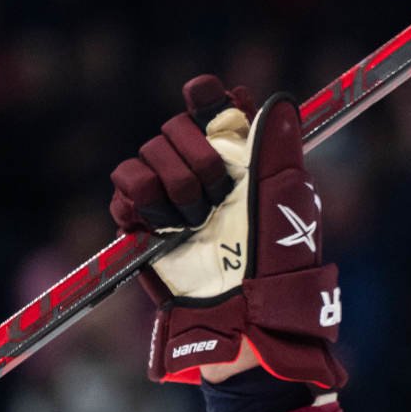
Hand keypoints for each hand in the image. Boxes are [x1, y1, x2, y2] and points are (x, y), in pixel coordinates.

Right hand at [109, 76, 345, 388]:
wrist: (241, 312)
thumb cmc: (277, 261)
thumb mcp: (287, 201)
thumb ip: (277, 148)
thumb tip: (277, 101)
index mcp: (239, 155)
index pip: (210, 103)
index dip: (206, 99)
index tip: (211, 106)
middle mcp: (201, 168)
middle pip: (174, 125)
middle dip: (195, 157)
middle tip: (217, 195)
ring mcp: (169, 194)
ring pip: (146, 152)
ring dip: (172, 184)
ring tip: (194, 220)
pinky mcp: (140, 220)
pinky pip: (123, 186)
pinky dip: (139, 200)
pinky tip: (162, 224)